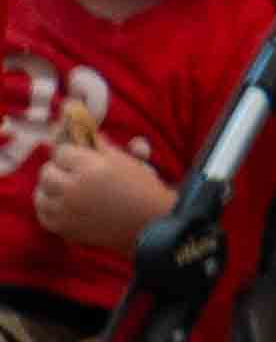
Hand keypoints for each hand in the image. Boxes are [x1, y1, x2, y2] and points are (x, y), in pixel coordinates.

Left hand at [36, 135, 167, 246]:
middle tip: (67, 169)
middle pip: (46, 172)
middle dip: (56, 168)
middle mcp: (73, 189)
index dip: (69, 151)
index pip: (62, 152)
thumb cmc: (142, 188)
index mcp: (91, 168)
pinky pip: (43, 215)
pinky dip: (48, 208)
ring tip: (61, 187)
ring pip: (40, 194)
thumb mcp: (127, 159)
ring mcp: (66, 211)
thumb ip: (103, 146)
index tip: (75, 153)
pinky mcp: (64, 228)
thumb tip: (86, 133)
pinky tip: (60, 204)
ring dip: (48, 188)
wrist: (149, 224)